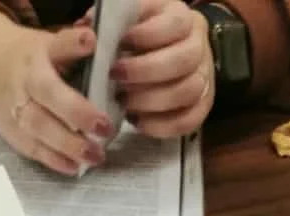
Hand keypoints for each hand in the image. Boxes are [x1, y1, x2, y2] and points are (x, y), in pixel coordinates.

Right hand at [0, 10, 111, 175]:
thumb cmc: (31, 60)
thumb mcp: (50, 45)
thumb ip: (74, 50)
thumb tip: (99, 43)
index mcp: (39, 53)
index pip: (56, 45)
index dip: (73, 44)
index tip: (90, 41)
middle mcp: (25, 80)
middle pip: (47, 93)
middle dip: (76, 112)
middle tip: (104, 127)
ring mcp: (17, 109)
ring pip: (40, 127)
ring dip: (69, 145)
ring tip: (96, 156)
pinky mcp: (14, 133)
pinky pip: (34, 149)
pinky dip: (55, 160)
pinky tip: (75, 167)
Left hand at [112, 0, 213, 137]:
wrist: (178, 47)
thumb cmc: (148, 32)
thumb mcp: (134, 16)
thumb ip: (114, 20)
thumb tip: (85, 27)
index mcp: (182, 18)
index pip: (173, 25)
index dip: (146, 37)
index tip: (119, 45)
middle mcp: (198, 47)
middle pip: (181, 61)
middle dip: (145, 72)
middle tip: (117, 78)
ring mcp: (204, 78)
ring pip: (186, 92)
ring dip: (151, 101)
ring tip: (125, 102)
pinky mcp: (202, 105)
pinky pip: (187, 121)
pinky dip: (161, 125)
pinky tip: (138, 121)